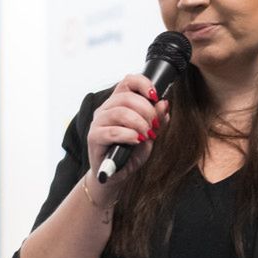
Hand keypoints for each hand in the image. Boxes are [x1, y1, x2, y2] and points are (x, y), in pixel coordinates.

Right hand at [86, 74, 169, 197]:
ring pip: (119, 112)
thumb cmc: (131, 152)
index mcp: (118, 102)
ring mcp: (98, 122)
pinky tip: (137, 140)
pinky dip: (129, 135)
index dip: (144, 84)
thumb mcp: (150, 134)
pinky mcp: (93, 138)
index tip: (156, 96)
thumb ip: (157, 118)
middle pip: (126, 97)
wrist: (117, 176)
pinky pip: (112, 131)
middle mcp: (106, 109)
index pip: (128, 81)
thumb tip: (164, 103)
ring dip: (139, 123)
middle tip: (155, 125)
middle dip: (147, 110)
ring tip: (147, 135)